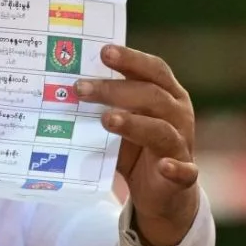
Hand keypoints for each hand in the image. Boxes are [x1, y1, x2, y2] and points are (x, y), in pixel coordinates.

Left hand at [75, 45, 199, 245]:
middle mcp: (179, 115)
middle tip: (80, 88)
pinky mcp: (184, 177)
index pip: (153, 70)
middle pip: (152, 96)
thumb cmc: (137, 150)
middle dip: (116, 90)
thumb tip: (61, 90)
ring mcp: (182, 145)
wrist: (162, 194)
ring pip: (162, 130)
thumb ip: (102, 108)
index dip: (131, 59)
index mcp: (167, 96)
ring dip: (134, 124)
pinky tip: (164, 166)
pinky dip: (175, 168)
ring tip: (107, 119)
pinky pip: (184, 171)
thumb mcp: (120, 125)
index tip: (103, 51)